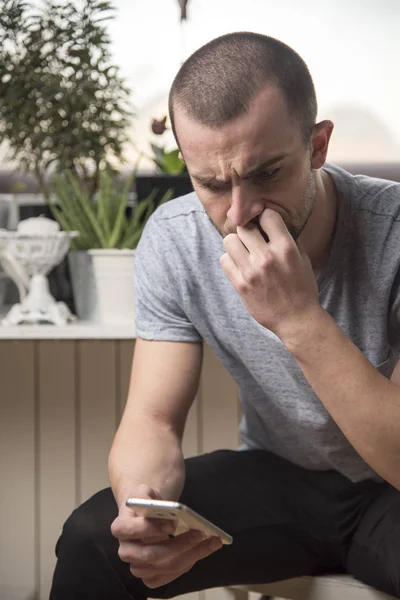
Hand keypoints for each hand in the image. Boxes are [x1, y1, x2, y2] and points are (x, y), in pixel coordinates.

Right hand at [111, 485, 222, 588]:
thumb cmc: (146, 503)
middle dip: (179, 545)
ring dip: (191, 555)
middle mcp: (126, 550)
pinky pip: (170, 575)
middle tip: (200, 533)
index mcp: (120, 527)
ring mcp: (137, 566)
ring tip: (211, 542)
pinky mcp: (149, 576)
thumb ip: (150, 499)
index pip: (128, 530)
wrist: (144, 515)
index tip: (171, 524)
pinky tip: (201, 552)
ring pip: (165, 566)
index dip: (149, 529)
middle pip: (151, 554)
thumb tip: (167, 514)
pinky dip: (188, 564)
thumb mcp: (145, 492)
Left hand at [220, 209, 321, 341]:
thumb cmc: (302, 288)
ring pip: (229, 240)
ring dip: (236, 244)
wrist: (296, 319)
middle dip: (248, 230)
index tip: (265, 224)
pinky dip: (230, 260)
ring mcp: (251, 271)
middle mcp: (267, 257)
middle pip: (244, 226)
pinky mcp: (240, 285)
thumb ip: (288, 239)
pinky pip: (224, 260)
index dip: (265, 217)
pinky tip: (240, 266)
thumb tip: (271, 221)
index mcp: (286, 248)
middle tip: (252, 239)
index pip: (267, 215)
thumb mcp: (303, 259)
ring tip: (244, 252)